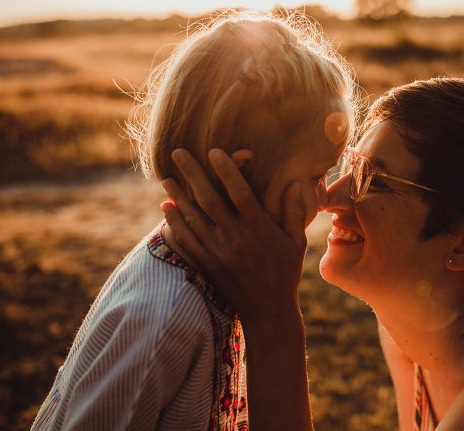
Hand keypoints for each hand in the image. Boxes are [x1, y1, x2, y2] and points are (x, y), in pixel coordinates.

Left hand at [160, 148, 306, 325]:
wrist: (268, 311)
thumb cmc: (286, 273)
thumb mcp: (296, 242)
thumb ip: (294, 212)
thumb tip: (295, 183)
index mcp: (261, 230)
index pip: (240, 194)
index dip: (226, 171)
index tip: (213, 151)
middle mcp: (238, 239)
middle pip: (210, 200)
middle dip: (193, 174)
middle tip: (178, 153)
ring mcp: (220, 253)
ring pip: (194, 218)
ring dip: (178, 196)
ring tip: (166, 178)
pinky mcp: (208, 265)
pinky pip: (188, 240)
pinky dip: (176, 223)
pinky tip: (167, 208)